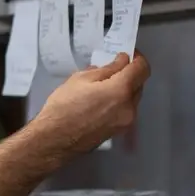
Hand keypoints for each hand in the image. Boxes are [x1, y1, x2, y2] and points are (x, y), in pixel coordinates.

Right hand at [34, 52, 149, 155]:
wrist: (53, 140)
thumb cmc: (62, 107)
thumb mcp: (79, 79)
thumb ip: (105, 69)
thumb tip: (120, 62)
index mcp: (121, 90)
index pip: (142, 68)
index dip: (137, 57)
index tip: (125, 54)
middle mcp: (129, 107)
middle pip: (139, 84)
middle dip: (129, 74)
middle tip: (112, 70)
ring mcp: (125, 122)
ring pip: (132, 99)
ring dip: (124, 90)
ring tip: (103, 89)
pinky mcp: (118, 132)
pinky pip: (124, 111)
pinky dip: (119, 103)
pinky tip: (101, 104)